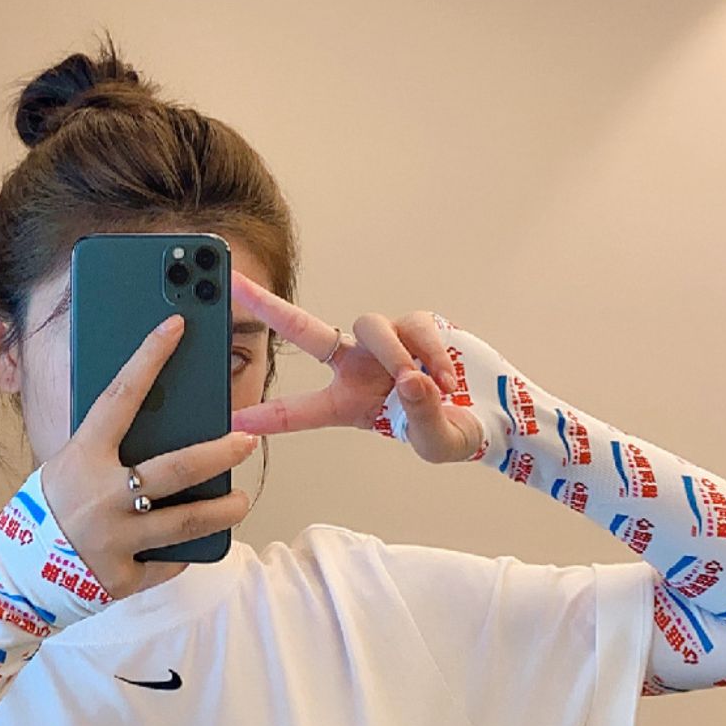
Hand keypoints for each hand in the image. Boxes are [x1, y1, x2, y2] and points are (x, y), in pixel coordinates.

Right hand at [40, 315, 257, 599]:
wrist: (16, 574)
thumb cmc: (48, 509)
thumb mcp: (66, 466)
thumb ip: (104, 447)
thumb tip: (151, 412)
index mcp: (83, 458)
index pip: (120, 396)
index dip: (148, 356)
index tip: (176, 325)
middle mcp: (102, 496)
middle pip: (177, 467)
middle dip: (220, 452)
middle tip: (247, 440)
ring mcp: (114, 539)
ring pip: (187, 522)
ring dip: (223, 510)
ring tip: (241, 500)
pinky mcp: (122, 577)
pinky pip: (167, 563)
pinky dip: (183, 554)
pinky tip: (200, 543)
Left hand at [227, 270, 484, 463]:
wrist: (494, 414)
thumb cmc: (452, 433)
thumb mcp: (437, 443)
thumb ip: (423, 417)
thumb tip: (410, 381)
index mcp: (347, 404)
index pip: (299, 412)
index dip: (266, 417)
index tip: (230, 421)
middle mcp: (357, 367)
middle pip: (305, 331)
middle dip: (267, 305)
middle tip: (234, 282)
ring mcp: (386, 342)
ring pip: (370, 327)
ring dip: (394, 354)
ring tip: (424, 386)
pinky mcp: (417, 325)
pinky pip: (415, 327)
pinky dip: (431, 353)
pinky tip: (448, 379)